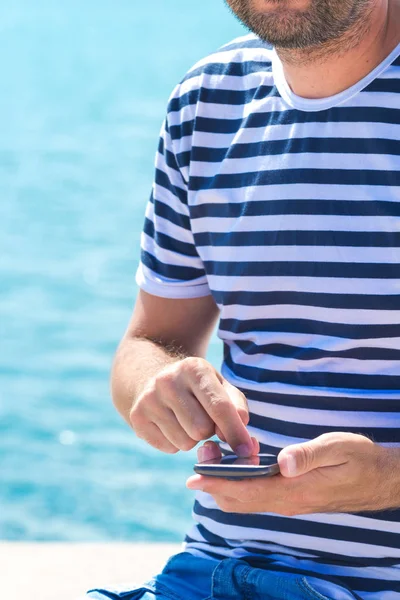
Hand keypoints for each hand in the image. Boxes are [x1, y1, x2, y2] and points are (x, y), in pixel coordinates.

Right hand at [130, 357, 255, 455]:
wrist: (153, 378)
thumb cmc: (197, 387)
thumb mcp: (220, 386)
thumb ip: (237, 406)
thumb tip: (242, 425)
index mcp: (194, 368)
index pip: (220, 406)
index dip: (236, 432)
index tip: (246, 450)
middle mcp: (168, 380)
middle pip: (201, 430)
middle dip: (209, 432)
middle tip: (203, 419)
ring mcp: (149, 398)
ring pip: (185, 443)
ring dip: (192, 439)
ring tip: (186, 420)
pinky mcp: (137, 416)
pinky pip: (168, 448)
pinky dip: (175, 443)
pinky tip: (171, 424)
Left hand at [187, 433, 395, 514]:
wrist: (380, 479)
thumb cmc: (360, 459)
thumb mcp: (338, 449)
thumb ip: (309, 455)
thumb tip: (282, 461)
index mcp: (295, 490)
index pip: (248, 491)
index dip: (218, 484)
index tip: (193, 476)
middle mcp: (287, 501)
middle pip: (240, 500)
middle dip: (215, 483)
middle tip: (201, 457)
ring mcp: (289, 502)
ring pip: (247, 501)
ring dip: (226, 484)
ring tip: (214, 457)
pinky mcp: (292, 497)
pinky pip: (258, 496)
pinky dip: (241, 483)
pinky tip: (241, 462)